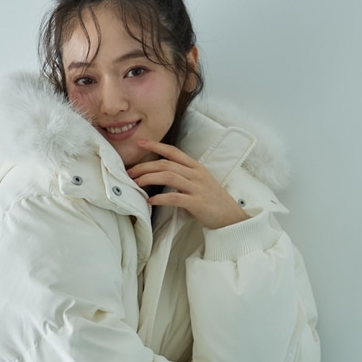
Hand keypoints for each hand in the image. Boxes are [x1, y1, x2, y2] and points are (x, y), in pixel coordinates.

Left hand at [127, 139, 248, 229]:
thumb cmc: (213, 202)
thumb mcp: (200, 183)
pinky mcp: (197, 203)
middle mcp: (196, 174)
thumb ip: (184, 177)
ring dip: (149, 178)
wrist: (231, 217)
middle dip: (145, 166)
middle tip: (130, 172)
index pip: (173, 152)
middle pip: (166, 164)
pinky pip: (175, 197)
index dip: (156, 146)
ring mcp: (197, 188)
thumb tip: (161, 177)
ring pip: (169, 176)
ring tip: (136, 184)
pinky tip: (150, 200)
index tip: (140, 143)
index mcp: (196, 167)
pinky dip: (160, 198)